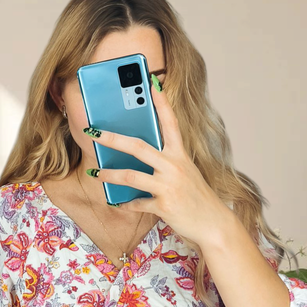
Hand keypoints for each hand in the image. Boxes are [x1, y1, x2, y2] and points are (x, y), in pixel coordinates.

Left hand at [83, 78, 233, 248]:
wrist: (213, 224)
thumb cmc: (196, 197)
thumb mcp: (185, 174)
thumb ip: (165, 163)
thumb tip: (135, 160)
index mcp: (181, 155)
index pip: (170, 122)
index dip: (161, 102)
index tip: (151, 82)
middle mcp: (175, 166)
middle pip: (138, 146)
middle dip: (112, 138)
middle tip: (93, 131)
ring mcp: (169, 186)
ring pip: (130, 176)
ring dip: (109, 175)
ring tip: (95, 173)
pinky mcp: (164, 206)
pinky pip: (137, 203)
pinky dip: (125, 204)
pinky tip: (116, 202)